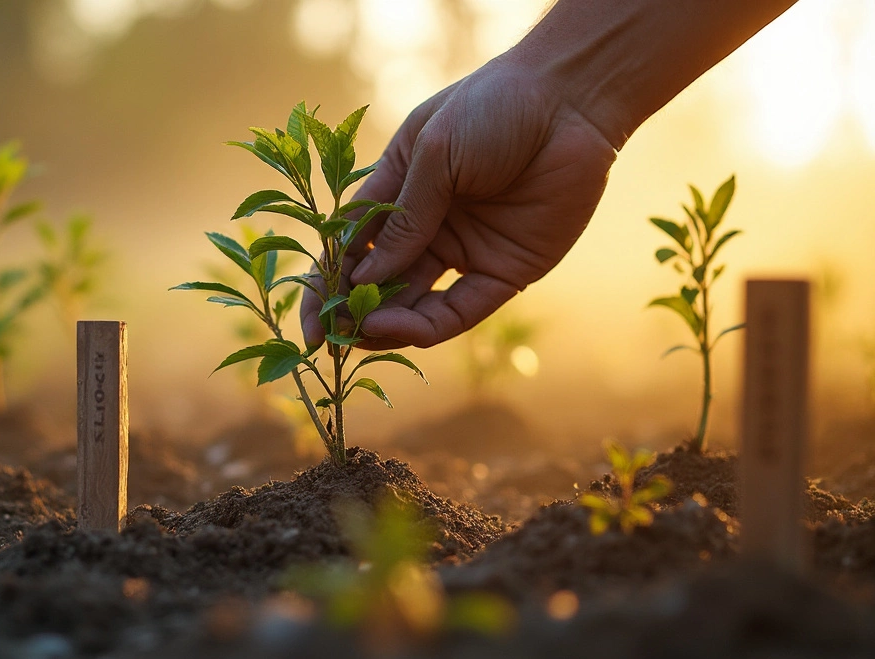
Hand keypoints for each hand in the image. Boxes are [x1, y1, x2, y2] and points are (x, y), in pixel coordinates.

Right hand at [302, 55, 618, 349]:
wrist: (570, 100)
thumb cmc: (494, 107)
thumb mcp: (433, 153)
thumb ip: (403, 217)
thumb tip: (364, 278)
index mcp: (397, 194)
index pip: (350, 247)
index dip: (326, 284)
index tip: (307, 321)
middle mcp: (427, 229)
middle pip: (377, 284)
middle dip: (350, 313)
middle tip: (327, 339)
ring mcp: (464, 253)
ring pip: (414, 305)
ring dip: (383, 325)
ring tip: (359, 334)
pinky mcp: (504, 274)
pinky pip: (460, 311)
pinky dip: (426, 326)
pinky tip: (398, 327)